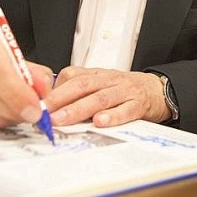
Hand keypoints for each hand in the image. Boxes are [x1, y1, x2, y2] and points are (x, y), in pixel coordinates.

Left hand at [45, 67, 169, 127]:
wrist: (158, 90)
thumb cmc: (125, 89)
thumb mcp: (101, 84)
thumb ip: (78, 92)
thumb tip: (49, 107)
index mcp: (97, 74)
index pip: (72, 76)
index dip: (54, 90)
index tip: (38, 104)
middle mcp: (109, 79)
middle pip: (82, 86)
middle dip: (60, 100)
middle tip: (44, 114)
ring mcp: (124, 90)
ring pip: (100, 97)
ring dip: (79, 109)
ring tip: (63, 120)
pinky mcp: (139, 104)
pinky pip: (126, 109)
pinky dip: (113, 116)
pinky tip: (100, 122)